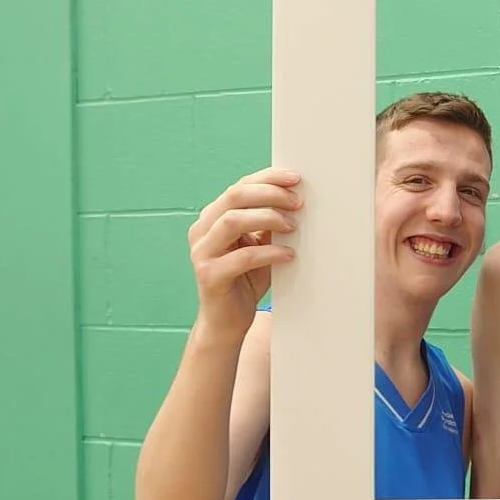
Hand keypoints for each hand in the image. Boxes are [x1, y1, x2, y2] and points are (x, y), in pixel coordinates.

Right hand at [187, 167, 300, 339]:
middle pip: (234, 197)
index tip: (295, 178)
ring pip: (233, 221)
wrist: (226, 322)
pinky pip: (241, 257)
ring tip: (292, 226)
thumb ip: (269, 224)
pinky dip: (269, 253)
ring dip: (268, 218)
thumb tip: (295, 199)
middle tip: (298, 202)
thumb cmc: (245, 279)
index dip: (268, 178)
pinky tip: (288, 255)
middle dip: (270, 194)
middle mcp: (202, 230)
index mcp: (212, 217)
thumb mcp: (260, 245)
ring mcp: (202, 253)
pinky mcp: (209, 275)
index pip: (239, 187)